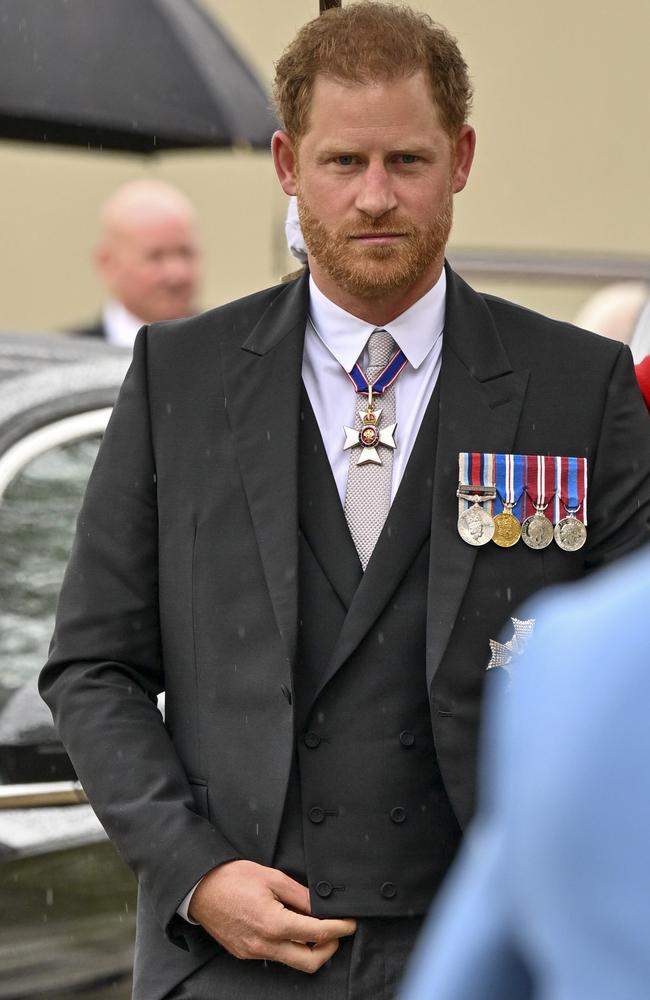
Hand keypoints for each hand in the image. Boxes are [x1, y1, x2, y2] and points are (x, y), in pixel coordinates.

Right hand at [188, 860, 356, 972]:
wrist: (200, 888)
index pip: (318, 934)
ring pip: (292, 961)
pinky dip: (289, 945)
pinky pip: (275, 955)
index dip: (340, 929)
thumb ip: (301, 895)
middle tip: (337, 931)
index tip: (351, 924)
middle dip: (330, 949)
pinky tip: (289, 927)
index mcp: (274, 924)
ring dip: (308, 947)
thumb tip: (321, 907)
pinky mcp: (245, 953)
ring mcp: (254, 952)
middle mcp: (264, 945)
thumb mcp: (272, 877)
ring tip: (312, 925)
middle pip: (310, 962)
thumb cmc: (233, 879)